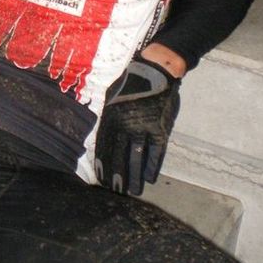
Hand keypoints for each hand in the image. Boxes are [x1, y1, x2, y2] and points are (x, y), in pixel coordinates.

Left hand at [96, 54, 180, 195]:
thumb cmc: (130, 82)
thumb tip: (102, 134)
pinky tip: (149, 178)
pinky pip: (156, 152)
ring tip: (133, 191)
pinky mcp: (159, 129)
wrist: (155, 71)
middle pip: (119, 156)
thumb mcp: (111, 96)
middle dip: (117, 176)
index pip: (104, 147)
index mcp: (111, 118)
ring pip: (137, 158)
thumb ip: (108, 116)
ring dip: (134, 176)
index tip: (102, 179)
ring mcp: (143, 128)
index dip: (103, 164)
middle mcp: (125, 126)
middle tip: (116, 192)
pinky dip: (152, 166)